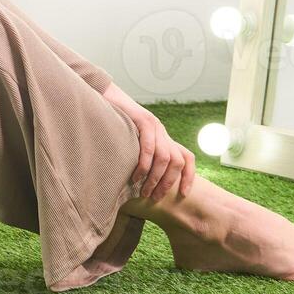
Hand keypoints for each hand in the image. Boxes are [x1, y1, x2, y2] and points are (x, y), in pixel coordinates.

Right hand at [102, 83, 195, 200]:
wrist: (104, 96)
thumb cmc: (114, 123)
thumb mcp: (133, 141)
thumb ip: (141, 156)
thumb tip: (143, 184)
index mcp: (163, 137)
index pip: (186, 157)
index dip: (189, 176)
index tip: (182, 194)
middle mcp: (162, 131)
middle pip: (178, 161)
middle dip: (168, 183)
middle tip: (154, 197)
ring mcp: (154, 125)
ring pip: (165, 157)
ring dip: (155, 178)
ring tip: (144, 191)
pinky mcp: (142, 120)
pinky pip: (149, 147)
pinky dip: (144, 165)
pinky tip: (135, 176)